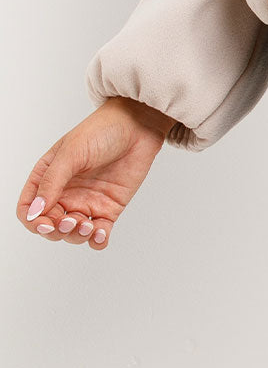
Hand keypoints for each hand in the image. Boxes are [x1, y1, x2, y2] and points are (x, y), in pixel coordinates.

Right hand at [15, 97, 173, 250]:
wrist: (138, 126)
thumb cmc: (102, 130)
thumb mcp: (72, 152)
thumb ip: (52, 182)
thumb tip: (35, 212)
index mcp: (48, 177)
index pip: (29, 208)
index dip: (33, 221)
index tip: (45, 222)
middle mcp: (65, 193)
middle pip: (49, 226)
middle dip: (56, 231)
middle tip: (71, 221)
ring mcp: (86, 202)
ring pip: (72, 233)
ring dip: (76, 236)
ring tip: (87, 226)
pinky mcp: (108, 209)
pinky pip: (98, 234)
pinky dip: (97, 241)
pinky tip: (100, 234)